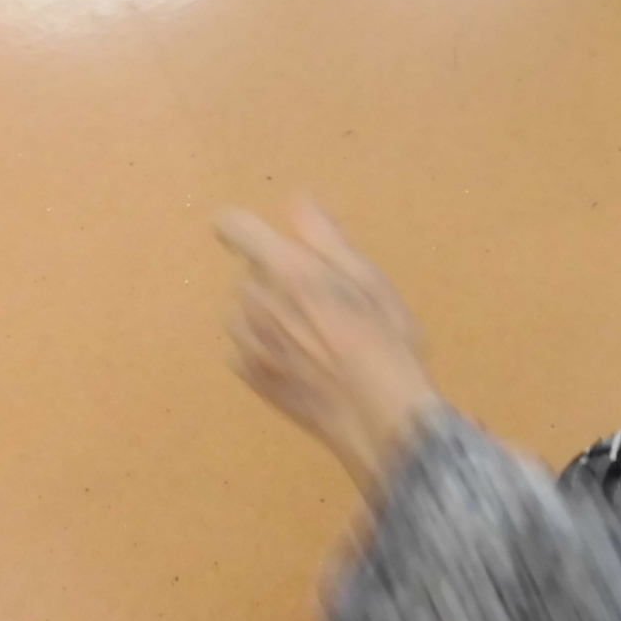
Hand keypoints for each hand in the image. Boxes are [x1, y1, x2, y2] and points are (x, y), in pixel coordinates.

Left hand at [217, 200, 440, 497]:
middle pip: (250, 272)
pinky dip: (264, 346)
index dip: (240, 226)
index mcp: (287, 269)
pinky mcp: (249, 377)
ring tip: (312, 333)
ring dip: (267, 311)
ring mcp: (248, 342)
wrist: (377, 417)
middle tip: (321, 300)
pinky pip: (244, 347)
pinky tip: (299, 361)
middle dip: (276, 276)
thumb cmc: (384, 341)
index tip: (254, 233)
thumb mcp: (369, 280)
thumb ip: (326, 238)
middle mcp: (256, 301)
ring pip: (245, 309)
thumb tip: (298, 203)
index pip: (235, 227)